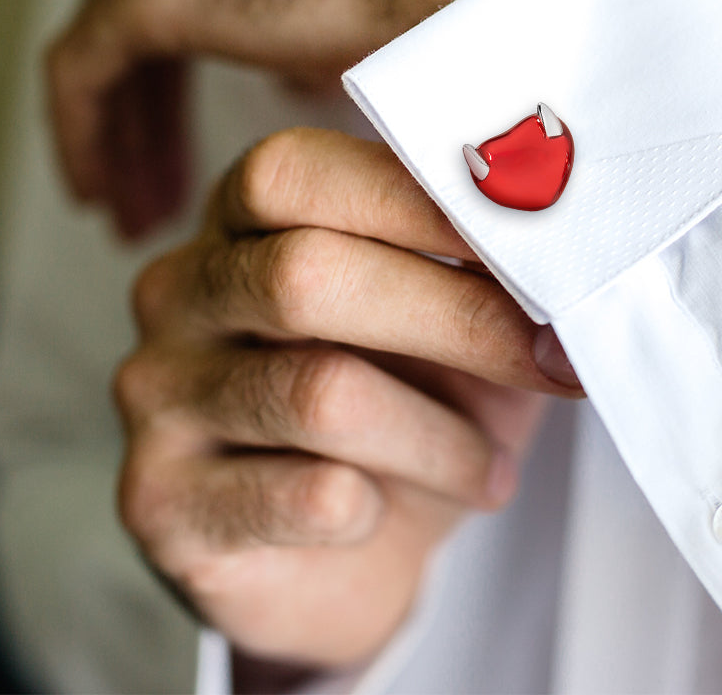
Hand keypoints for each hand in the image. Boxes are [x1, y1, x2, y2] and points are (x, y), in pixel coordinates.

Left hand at [47, 0, 633, 236]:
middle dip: (158, 96)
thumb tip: (313, 69)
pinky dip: (90, 131)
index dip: (211, 44)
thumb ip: (355, 10)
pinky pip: (87, 63)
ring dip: (129, 124)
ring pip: (118, 29)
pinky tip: (106, 197)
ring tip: (140, 208)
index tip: (213, 120)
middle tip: (160, 181)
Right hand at [115, 128, 581, 673]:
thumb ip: (476, 271)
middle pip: (305, 276)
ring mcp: (159, 396)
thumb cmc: (400, 400)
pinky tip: (394, 510)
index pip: (294, 174)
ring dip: (440, 437)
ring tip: (489, 468)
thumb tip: (562, 240)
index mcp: (240, 220)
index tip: (530, 240)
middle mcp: (181, 293)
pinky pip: (304, 498)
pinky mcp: (163, 504)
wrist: (334, 547)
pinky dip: (382, 506)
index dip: (414, 199)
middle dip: (455, 318)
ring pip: (320, 395)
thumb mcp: (443, 320)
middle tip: (551, 360)